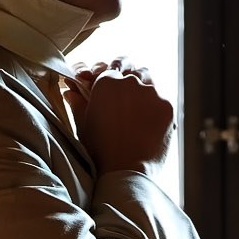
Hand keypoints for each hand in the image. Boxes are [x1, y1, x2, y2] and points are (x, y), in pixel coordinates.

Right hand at [64, 58, 173, 174]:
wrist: (126, 171)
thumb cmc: (100, 150)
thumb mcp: (83, 125)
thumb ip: (77, 103)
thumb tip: (70, 91)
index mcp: (106, 82)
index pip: (112, 67)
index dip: (112, 74)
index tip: (112, 84)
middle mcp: (130, 81)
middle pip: (133, 71)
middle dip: (129, 80)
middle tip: (125, 97)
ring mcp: (151, 92)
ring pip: (149, 81)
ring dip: (143, 89)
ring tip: (137, 109)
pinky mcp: (167, 106)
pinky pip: (162, 99)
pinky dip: (156, 106)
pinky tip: (149, 121)